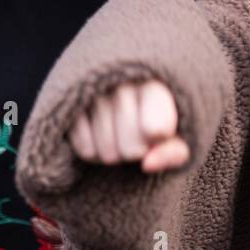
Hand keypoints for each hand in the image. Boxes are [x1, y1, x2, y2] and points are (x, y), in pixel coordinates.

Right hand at [69, 79, 188, 172]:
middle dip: (137, 151)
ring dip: (116, 153)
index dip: (160, 139)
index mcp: (154, 83)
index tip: (161, 127)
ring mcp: (92, 95)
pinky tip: (101, 134)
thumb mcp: (178, 131)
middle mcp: (121, 84)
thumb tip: (147, 165)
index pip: (157, 130)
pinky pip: (86, 151)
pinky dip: (96, 151)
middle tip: (137, 134)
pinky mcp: (71, 108)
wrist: (123, 89)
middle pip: (132, 150)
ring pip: (108, 154)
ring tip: (119, 133)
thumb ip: (175, 151)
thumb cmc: (157, 114)